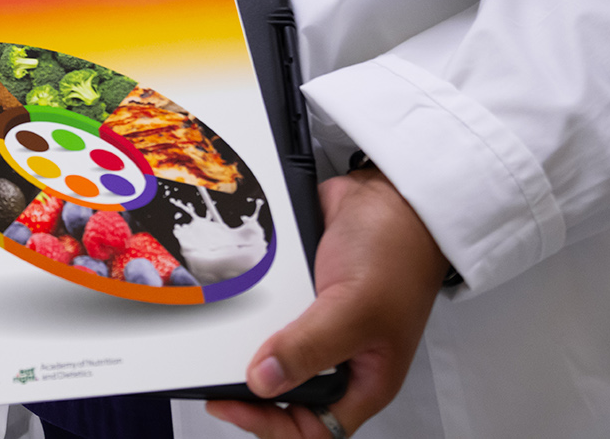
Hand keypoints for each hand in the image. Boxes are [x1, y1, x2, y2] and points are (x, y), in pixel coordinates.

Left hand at [204, 169, 447, 436]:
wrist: (390, 194)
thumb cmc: (397, 253)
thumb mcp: (356, 308)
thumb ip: (310, 347)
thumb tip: (263, 381)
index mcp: (364, 378)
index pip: (314, 428)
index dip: (272, 426)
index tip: (231, 403)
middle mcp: (339, 358)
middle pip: (286, 394)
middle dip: (250, 389)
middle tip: (212, 373)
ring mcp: (318, 325)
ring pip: (272, 352)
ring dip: (244, 348)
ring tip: (213, 340)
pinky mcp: (300, 294)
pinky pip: (268, 313)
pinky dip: (249, 310)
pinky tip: (230, 302)